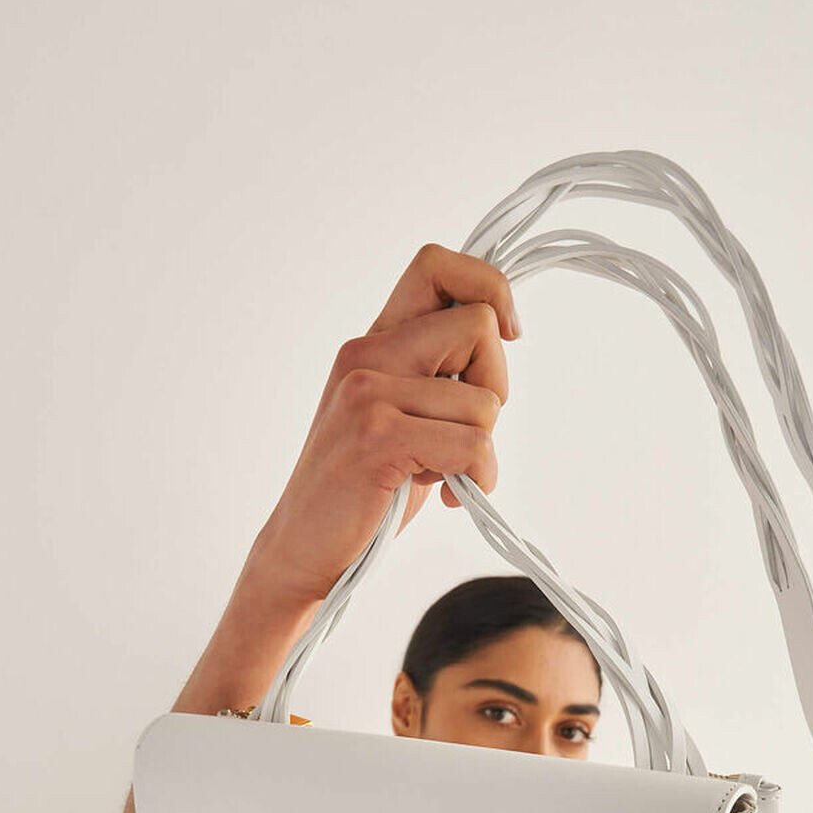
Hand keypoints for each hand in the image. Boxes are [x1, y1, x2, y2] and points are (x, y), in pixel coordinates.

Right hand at [248, 243, 521, 608]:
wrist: (304, 547)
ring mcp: (368, 392)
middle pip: (480, 324)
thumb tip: (504, 336)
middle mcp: (367, 353)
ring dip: (481, 448)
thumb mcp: (402, 416)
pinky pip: (473, 444)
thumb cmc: (365, 488)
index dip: (489, 288)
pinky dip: (479, 478)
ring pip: (484, 399)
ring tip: (439, 472)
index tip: (507, 335)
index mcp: (375, 341)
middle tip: (468, 431)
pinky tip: (448, 495)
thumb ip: (438, 375)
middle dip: (497, 384)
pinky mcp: (377, 436)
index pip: (438, 265)